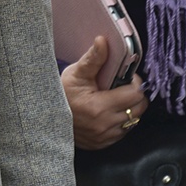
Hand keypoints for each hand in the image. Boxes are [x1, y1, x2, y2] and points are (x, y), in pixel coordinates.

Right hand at [61, 35, 146, 150]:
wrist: (46, 117)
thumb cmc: (62, 93)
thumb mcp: (76, 73)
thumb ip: (93, 58)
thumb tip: (103, 40)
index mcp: (99, 107)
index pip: (135, 95)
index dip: (135, 83)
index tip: (127, 77)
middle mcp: (104, 126)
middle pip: (139, 109)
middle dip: (135, 95)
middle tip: (124, 86)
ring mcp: (104, 138)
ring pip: (133, 121)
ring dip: (130, 109)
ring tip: (117, 98)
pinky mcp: (103, 144)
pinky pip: (123, 132)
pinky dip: (122, 121)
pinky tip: (111, 111)